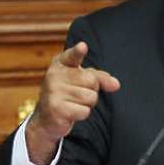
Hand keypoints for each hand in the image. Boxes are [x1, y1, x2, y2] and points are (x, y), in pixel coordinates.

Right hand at [26, 42, 119, 164]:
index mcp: (60, 64)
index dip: (78, 51)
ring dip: (87, 104)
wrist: (47, 118)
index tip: (83, 47)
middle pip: (92, 81)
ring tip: (74, 103)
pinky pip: (85, 111)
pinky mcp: (56, 109)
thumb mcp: (83, 80)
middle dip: (92, 90)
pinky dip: (82, 114)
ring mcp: (53, 92)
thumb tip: (116, 85)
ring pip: (90, 97)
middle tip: (77, 94)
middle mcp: (54, 75)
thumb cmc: (69, 93)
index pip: (71, 56)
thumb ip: (101, 78)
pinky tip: (70, 112)